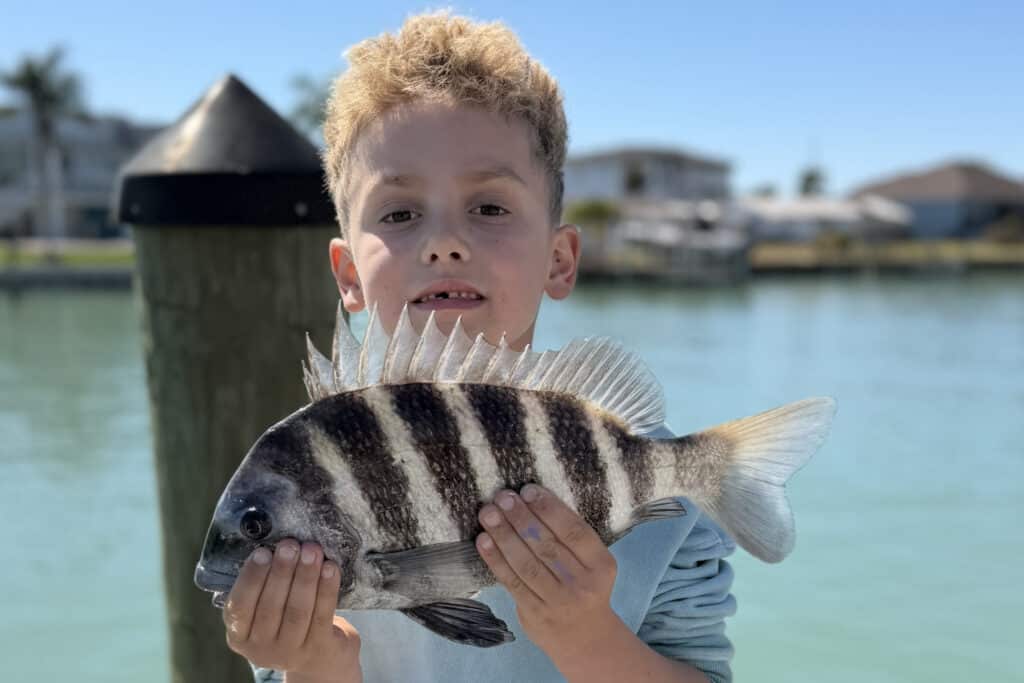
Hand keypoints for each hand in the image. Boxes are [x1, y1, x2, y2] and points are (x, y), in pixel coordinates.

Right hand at [222, 540, 361, 682]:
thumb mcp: (263, 608)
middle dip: (281, 571)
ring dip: (305, 576)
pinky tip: (330, 568)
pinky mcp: (318, 649)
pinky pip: (322, 615)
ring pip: (297, 610)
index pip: (240, 606)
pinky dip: (327, 589)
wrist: (317, 655)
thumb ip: (262, 584)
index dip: (251, 578)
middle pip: (271, 607)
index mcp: (239, 635)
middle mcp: (261, 649)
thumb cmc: (285, 618)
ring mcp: (290, 652)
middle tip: (290, 544)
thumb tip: (274, 541)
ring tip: (311, 550)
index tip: (262, 551)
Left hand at [476, 485, 621, 662]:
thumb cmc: (584, 587)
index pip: (574, 531)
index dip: (550, 508)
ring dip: (503, 535)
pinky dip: (495, 560)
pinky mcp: (535, 614)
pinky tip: (483, 541)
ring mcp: (558, 602)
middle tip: (502, 496)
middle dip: (521, 517)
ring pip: (526, 563)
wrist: (585, 639)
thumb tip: (531, 499)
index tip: (528, 490)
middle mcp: (582, 584)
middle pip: (546, 545)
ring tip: (488, 513)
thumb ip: (571, 539)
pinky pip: (512, 582)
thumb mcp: (593, 564)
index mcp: (601, 565)